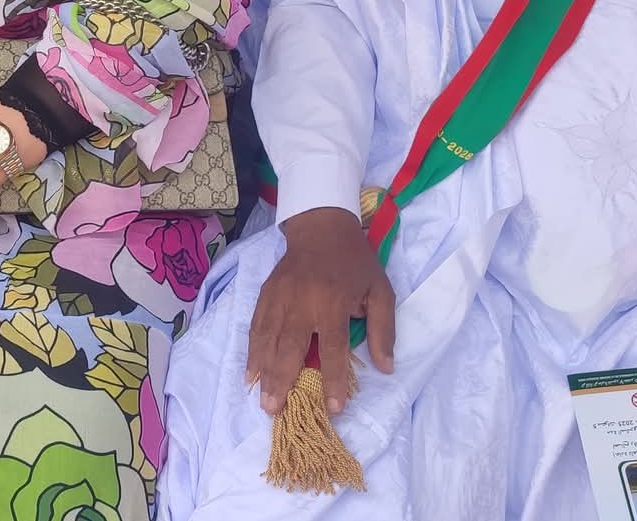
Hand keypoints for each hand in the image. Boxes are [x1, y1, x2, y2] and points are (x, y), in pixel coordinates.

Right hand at [246, 207, 392, 416]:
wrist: (321, 226)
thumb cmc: (355, 262)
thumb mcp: (380, 291)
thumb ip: (383, 330)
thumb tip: (386, 367)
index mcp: (332, 303)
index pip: (332, 349)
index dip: (333, 380)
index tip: (333, 407)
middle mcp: (302, 303)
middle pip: (289, 348)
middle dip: (282, 381)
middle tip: (275, 410)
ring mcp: (280, 298)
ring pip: (267, 340)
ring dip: (263, 371)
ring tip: (261, 400)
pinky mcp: (266, 294)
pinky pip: (256, 326)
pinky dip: (251, 351)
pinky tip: (250, 372)